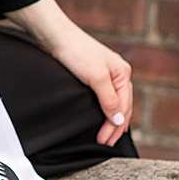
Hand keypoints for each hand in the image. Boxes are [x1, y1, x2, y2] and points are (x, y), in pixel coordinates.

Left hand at [2, 0, 133, 146]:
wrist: (54, 36)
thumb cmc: (76, 52)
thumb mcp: (96, 78)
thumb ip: (109, 100)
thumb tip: (118, 121)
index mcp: (122, 73)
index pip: (124, 107)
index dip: (115, 127)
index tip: (105, 141)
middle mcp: (117, 74)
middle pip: (122, 107)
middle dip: (115, 127)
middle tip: (105, 144)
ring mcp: (105, 74)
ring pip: (113, 103)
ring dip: (110, 120)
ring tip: (105, 137)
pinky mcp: (92, 75)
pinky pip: (103, 98)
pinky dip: (103, 111)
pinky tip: (99, 118)